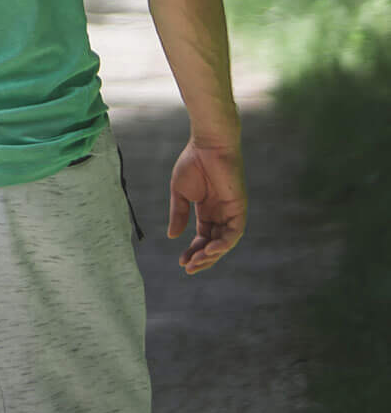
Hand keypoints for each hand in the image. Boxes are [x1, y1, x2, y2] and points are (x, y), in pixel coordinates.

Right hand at [168, 138, 245, 273]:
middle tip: (188, 268)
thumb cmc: (192, 163)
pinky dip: (224, 243)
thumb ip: (178, 214)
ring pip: (225, 242)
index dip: (193, 251)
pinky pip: (234, 232)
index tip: (181, 262)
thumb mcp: (180, 193)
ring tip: (197, 262)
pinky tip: (210, 249)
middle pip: (214, 244)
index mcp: (207, 211)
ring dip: (212, 255)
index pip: (203, 237)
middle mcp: (221, 214)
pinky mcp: (239, 207)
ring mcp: (231, 212)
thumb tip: (173, 237)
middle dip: (202, 258)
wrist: (207, 144)